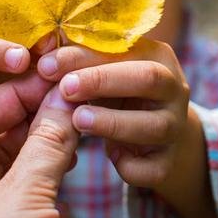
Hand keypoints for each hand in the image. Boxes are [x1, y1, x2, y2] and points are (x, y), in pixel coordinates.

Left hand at [0, 72, 78, 217]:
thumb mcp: (22, 201)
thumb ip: (45, 145)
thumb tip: (66, 99)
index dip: (17, 94)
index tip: (54, 78)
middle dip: (32, 113)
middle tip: (70, 93)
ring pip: (13, 159)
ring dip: (45, 138)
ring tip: (77, 117)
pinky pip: (25, 183)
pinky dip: (49, 165)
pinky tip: (72, 150)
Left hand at [36, 38, 191, 188]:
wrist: (155, 136)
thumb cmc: (117, 95)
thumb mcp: (103, 73)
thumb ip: (78, 63)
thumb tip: (42, 58)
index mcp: (156, 57)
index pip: (124, 49)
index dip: (84, 56)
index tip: (47, 65)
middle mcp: (173, 89)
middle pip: (149, 78)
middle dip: (104, 81)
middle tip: (65, 89)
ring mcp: (175, 127)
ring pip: (155, 126)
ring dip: (113, 123)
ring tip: (78, 121)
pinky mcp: (169, 162)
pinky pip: (152, 169)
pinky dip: (129, 166)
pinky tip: (109, 157)